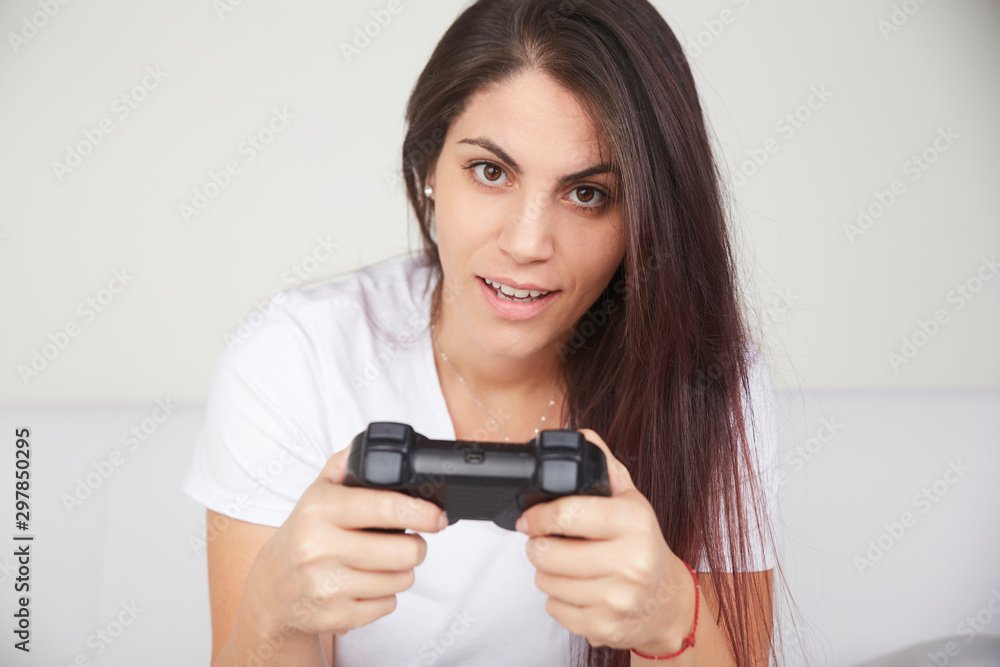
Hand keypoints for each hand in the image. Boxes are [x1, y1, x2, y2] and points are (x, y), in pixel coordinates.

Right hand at [243, 446, 448, 636]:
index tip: (437, 516)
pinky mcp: (335, 617)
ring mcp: (326, 586)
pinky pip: (387, 606)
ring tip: (381, 562)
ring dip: (401, 571)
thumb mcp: (318, 491)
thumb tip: (375, 444)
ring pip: (401, 580)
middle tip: (407, 541)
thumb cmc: (305, 532)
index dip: (421, 512)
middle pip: (405, 552)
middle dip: (416, 546)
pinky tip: (365, 584)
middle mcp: (319, 548)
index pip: (384, 507)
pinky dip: (385, 596)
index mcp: (319, 509)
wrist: (272, 587)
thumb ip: (346, 463)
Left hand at [515, 428, 695, 653]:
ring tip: (564, 564)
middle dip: (537, 546)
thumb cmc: (643, 545)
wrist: (666, 601)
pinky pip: (555, 608)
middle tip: (545, 542)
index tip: (529, 518)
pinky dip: (557, 598)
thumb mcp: (631, 501)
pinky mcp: (604, 627)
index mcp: (634, 522)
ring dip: (545, 572)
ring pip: (547, 582)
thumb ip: (605, 467)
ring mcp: (618, 598)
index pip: (569, 513)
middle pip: (549, 553)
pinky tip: (576, 588)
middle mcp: (630, 561)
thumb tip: (582, 436)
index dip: (538, 516)